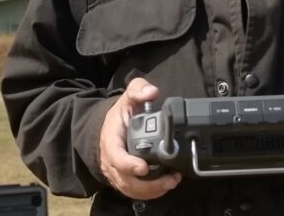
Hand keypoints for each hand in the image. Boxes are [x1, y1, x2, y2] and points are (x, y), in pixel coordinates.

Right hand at [99, 77, 181, 199]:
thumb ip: (138, 90)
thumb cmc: (120, 116)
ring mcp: (118, 173)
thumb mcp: (127, 98)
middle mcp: (112, 161)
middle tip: (170, 179)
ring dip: (152, 190)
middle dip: (148, 184)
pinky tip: (166, 185)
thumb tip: (151, 91)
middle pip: (126, 180)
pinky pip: (135, 192)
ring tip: (172, 182)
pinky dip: (150, 193)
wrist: (111, 128)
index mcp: (111, 141)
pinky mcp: (125, 180)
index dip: (129, 165)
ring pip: (132, 189)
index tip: (144, 167)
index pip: (116, 157)